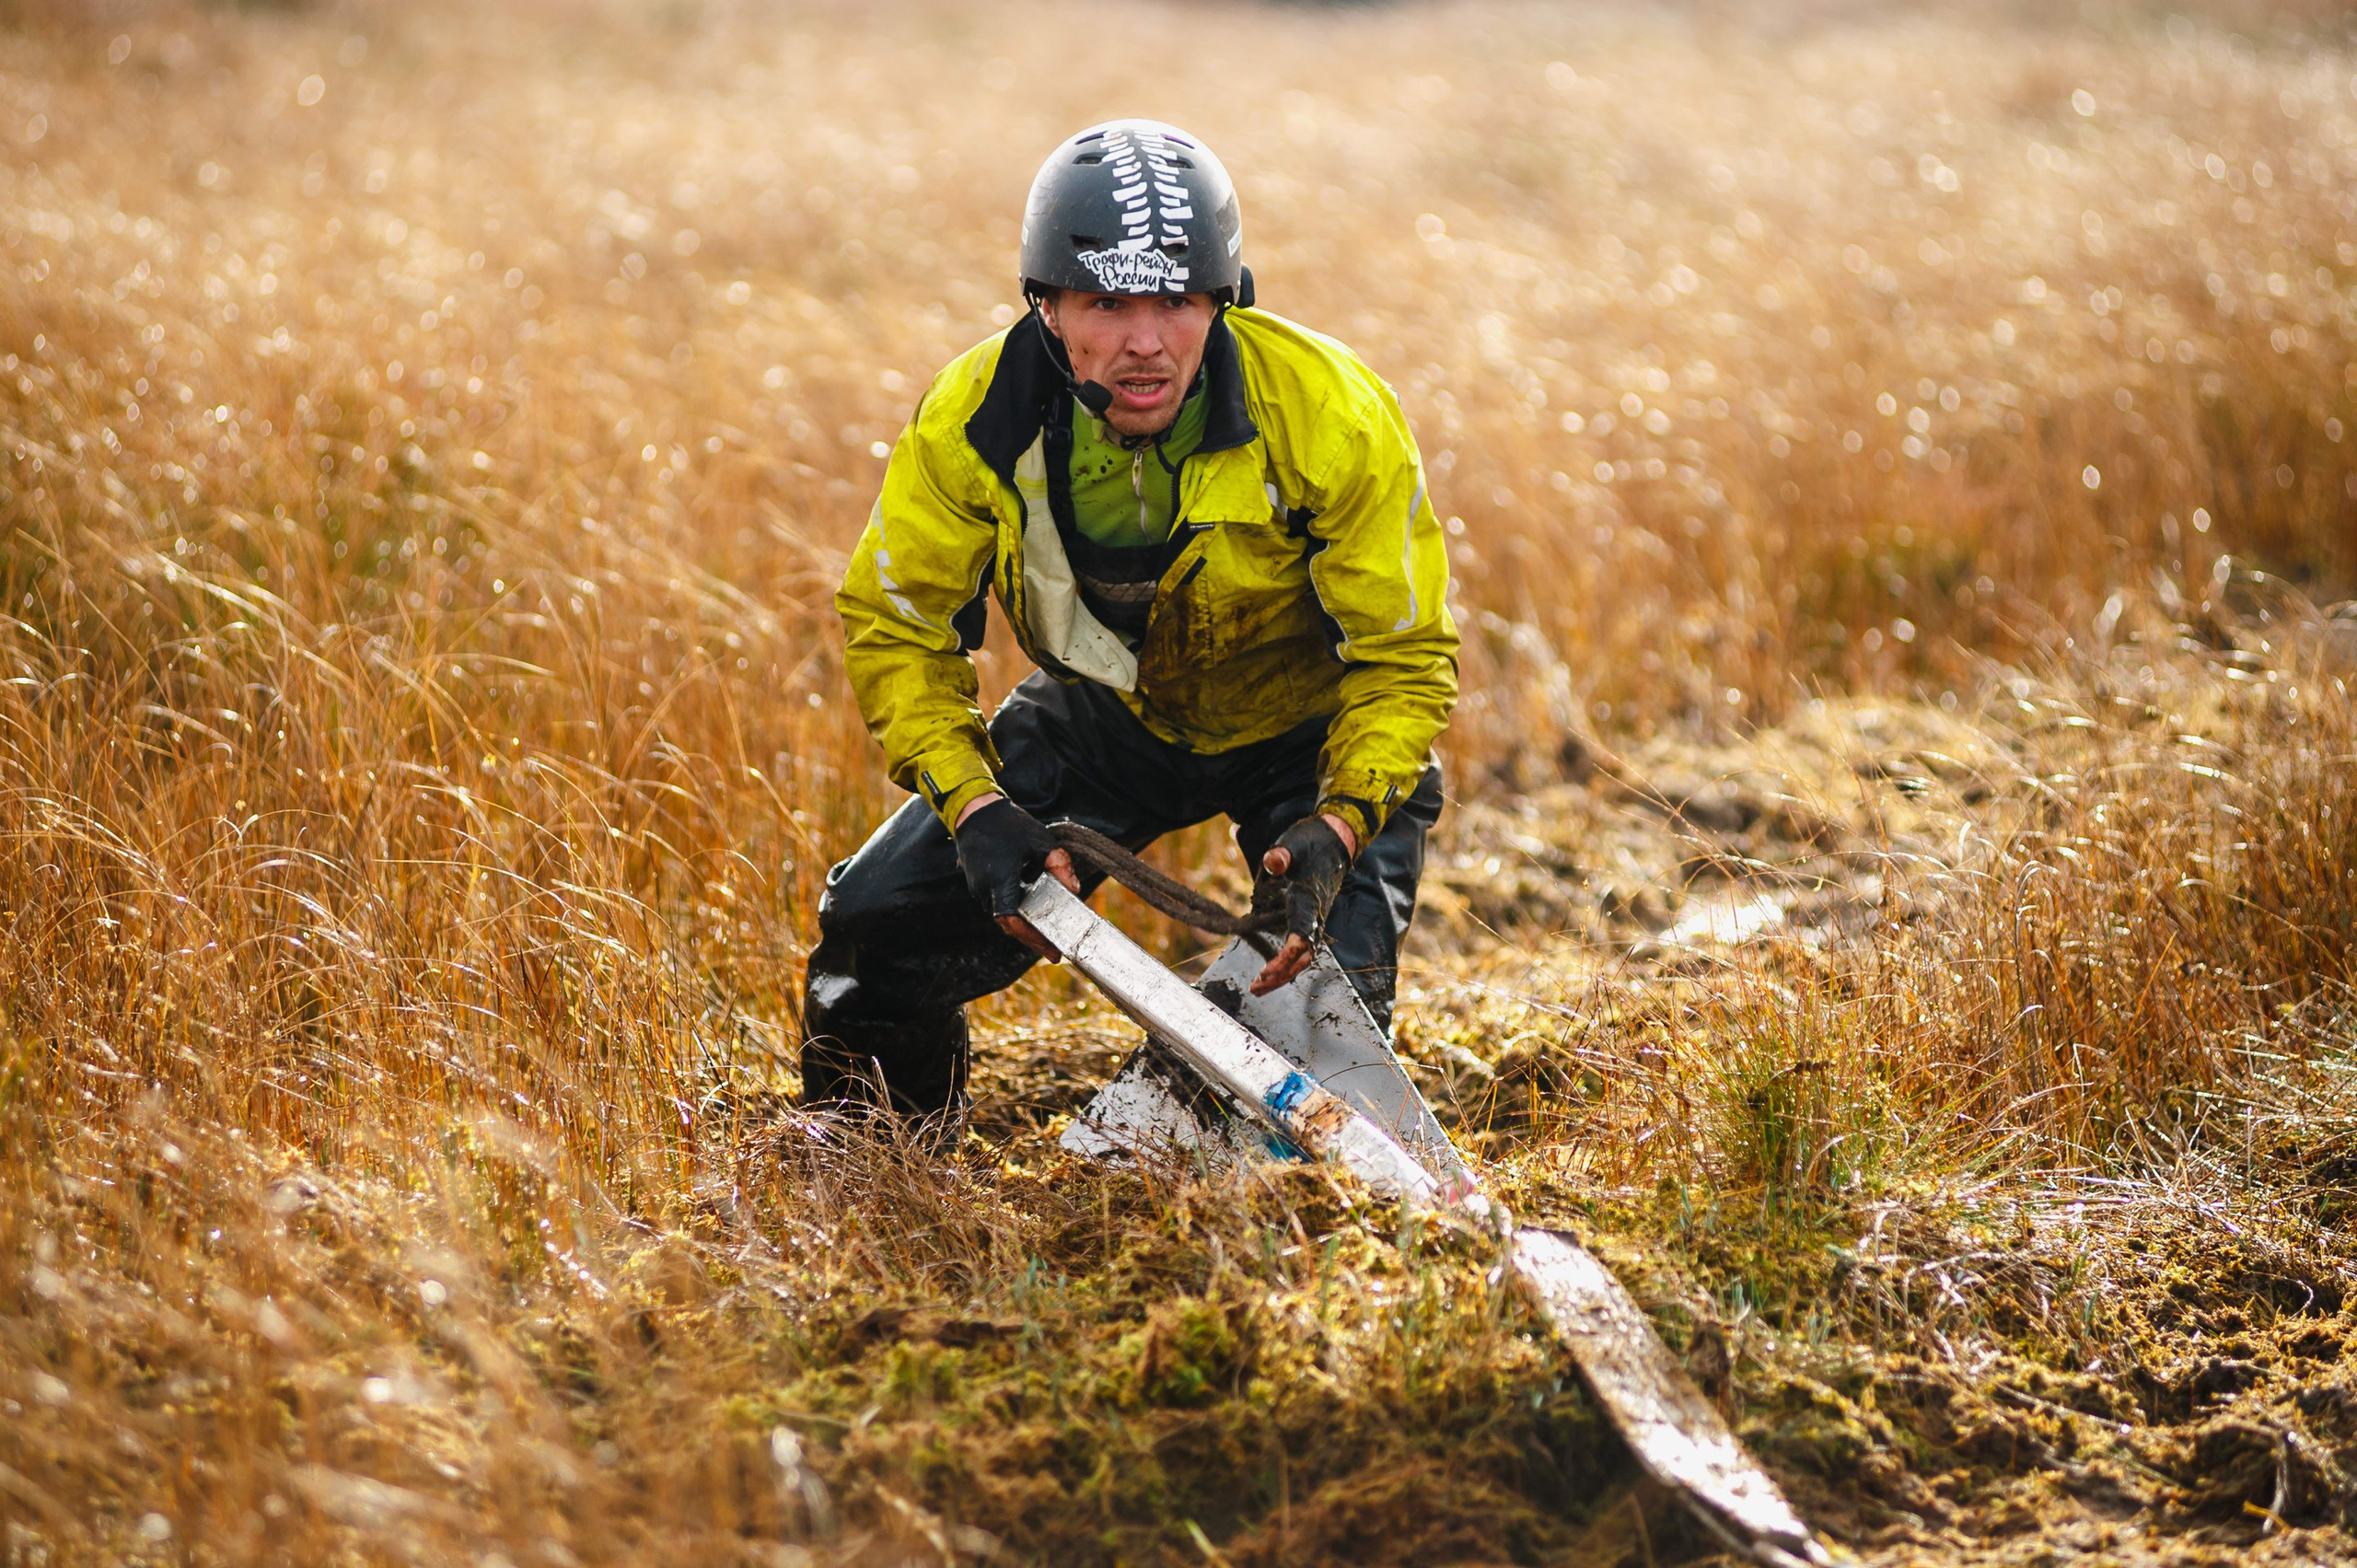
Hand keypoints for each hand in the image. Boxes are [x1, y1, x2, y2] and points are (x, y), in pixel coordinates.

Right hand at [954, 793, 1080, 957]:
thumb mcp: (1040, 840)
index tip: (1050, 947)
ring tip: (1046, 935)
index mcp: (998, 879)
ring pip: (1002, 918)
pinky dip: (1014, 914)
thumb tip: (1074, 888)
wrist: (974, 812)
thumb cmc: (1008, 825)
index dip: (1030, 936)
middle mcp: (984, 889)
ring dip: (1022, 927)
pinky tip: (1032, 914)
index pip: (1010, 919)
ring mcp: (977, 889)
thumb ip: (1058, 863)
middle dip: (1031, 939)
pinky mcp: (977, 886)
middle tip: (1054, 951)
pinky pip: (997, 906)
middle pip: (1008, 925)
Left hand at [1250, 812, 1356, 995]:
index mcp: (1309, 900)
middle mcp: (1315, 915)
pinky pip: (1302, 950)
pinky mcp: (1310, 920)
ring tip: (1258, 987)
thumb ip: (1283, 855)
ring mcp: (1314, 919)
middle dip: (1281, 974)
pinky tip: (1271, 972)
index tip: (1269, 969)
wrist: (1336, 841)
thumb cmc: (1311, 843)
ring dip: (1282, 974)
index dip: (1287, 953)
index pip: (1301, 933)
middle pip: (1303, 956)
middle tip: (1255, 987)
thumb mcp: (1293, 844)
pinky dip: (1287, 964)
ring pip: (1303, 957)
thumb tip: (1274, 861)